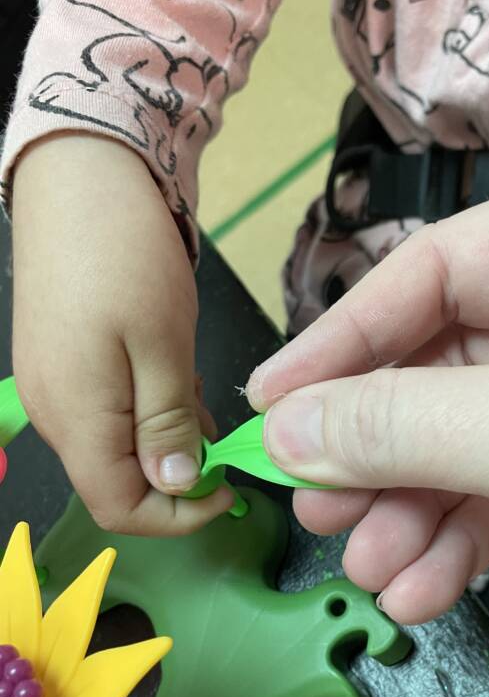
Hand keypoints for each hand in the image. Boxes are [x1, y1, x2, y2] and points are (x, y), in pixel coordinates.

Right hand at [12, 134, 231, 534]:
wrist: (79, 179)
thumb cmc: (125, 257)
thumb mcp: (162, 346)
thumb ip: (166, 424)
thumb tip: (174, 484)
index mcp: (76, 419)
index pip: (120, 509)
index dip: (177, 517)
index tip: (227, 491)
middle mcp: (55, 415)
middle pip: (116, 484)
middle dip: (175, 478)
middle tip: (225, 444)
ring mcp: (54, 389)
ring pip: (116, 450)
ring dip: (166, 443)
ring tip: (204, 406)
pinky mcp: (62, 364)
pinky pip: (108, 415)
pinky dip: (149, 414)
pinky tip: (177, 385)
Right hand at [247, 184, 488, 687]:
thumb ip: (413, 425)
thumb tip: (287, 429)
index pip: (440, 273)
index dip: (347, 338)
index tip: (273, 404)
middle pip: (436, 369)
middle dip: (375, 445)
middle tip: (312, 499)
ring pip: (453, 447)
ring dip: (403, 511)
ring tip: (369, 565)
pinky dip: (448, 548)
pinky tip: (418, 591)